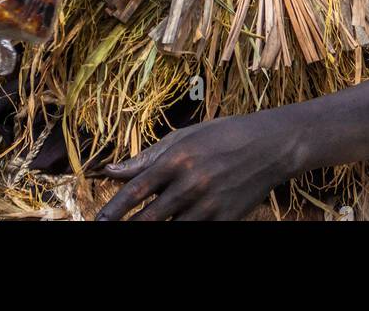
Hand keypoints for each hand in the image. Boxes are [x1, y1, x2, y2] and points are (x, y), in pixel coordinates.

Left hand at [95, 113, 292, 220]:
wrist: (270, 146)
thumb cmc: (224, 135)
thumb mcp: (185, 137)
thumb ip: (148, 157)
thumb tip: (113, 171)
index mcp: (177, 159)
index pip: (136, 191)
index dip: (113, 210)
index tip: (98, 222)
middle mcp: (190, 184)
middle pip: (148, 219)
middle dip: (127, 228)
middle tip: (108, 231)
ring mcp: (209, 206)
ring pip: (170, 230)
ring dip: (152, 232)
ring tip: (140, 228)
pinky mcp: (225, 221)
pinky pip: (195, 234)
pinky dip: (181, 231)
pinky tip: (172, 227)